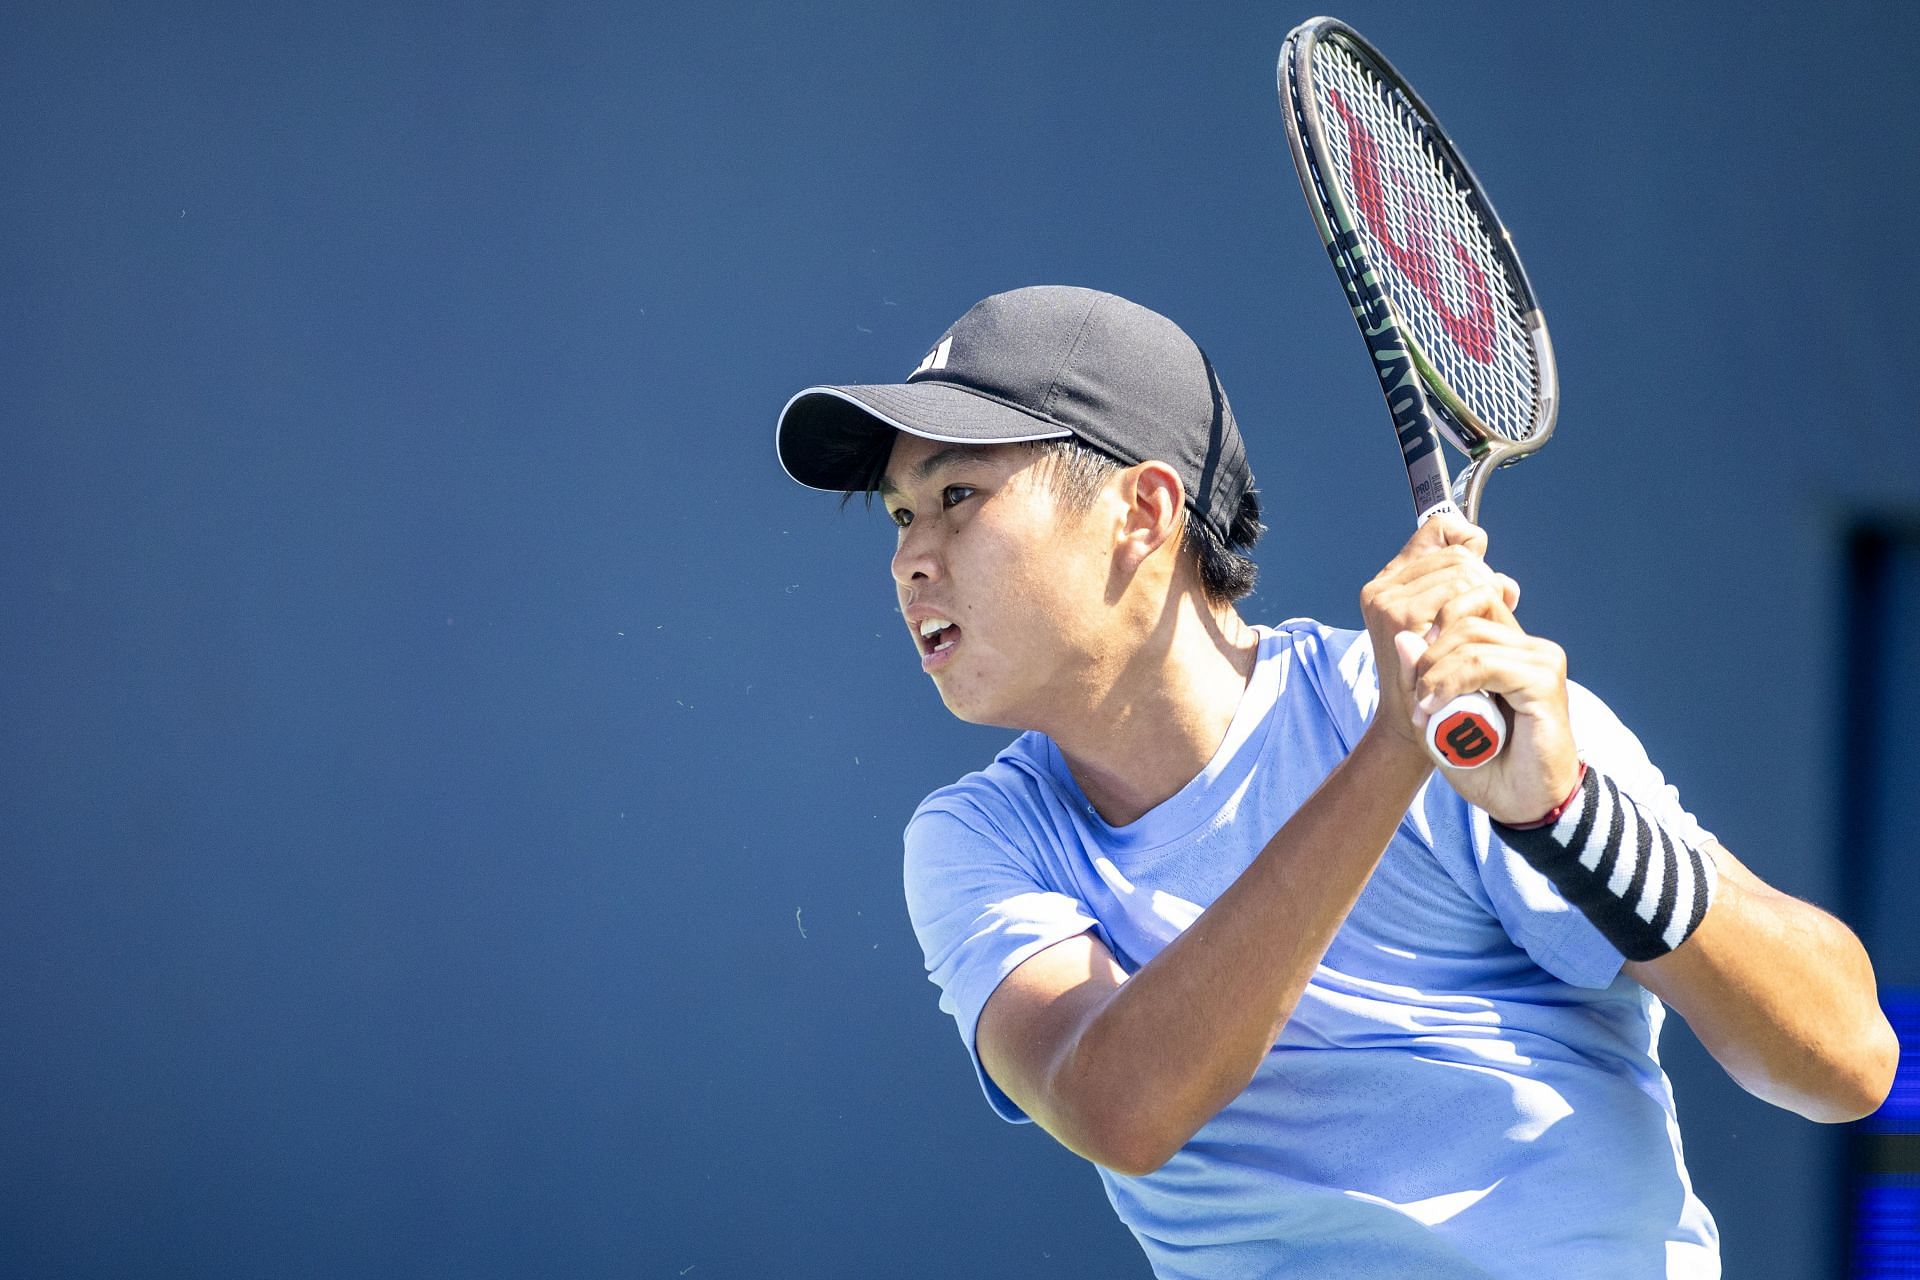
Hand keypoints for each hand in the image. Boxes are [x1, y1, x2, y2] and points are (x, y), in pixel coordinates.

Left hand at [1358, 515, 1576, 822]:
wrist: (1520, 802)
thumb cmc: (1481, 760)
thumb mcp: (1436, 713)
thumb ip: (1421, 675)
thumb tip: (1406, 638)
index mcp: (1504, 644)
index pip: (1464, 598)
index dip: (1428, 619)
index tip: (1410, 669)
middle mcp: (1525, 644)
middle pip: (1463, 609)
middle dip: (1427, 649)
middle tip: (1416, 694)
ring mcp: (1539, 658)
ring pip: (1468, 636)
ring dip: (1433, 671)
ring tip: (1424, 708)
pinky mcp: (1544, 680)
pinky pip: (1483, 662)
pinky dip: (1449, 682)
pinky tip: (1432, 707)